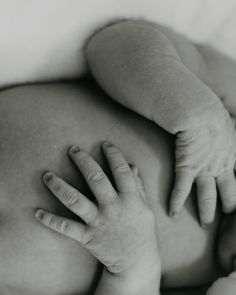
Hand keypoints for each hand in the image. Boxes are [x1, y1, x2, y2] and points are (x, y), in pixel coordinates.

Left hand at [35, 142, 159, 281]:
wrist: (136, 262)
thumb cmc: (142, 231)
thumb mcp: (145, 207)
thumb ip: (138, 186)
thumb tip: (132, 165)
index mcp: (130, 199)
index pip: (121, 170)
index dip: (113, 154)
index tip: (105, 144)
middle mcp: (113, 208)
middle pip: (96, 179)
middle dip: (83, 161)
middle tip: (72, 149)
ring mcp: (99, 222)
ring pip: (75, 200)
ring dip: (59, 186)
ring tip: (47, 175)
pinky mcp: (88, 237)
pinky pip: (67, 228)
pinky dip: (51, 220)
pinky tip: (38, 212)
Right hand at [169, 106, 235, 225]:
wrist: (199, 112)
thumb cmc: (212, 115)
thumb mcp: (229, 126)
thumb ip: (230, 136)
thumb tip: (230, 133)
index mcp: (233, 157)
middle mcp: (221, 167)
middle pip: (229, 194)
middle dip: (228, 207)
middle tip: (226, 217)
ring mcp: (204, 169)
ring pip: (207, 197)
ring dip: (206, 212)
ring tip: (204, 224)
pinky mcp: (187, 168)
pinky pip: (181, 189)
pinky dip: (176, 202)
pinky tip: (172, 213)